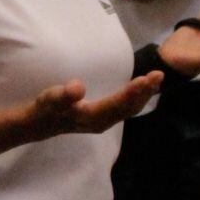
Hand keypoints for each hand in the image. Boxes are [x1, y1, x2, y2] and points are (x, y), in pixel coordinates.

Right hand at [21, 72, 164, 138]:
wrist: (40, 124)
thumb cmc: (46, 110)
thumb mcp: (49, 101)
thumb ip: (63, 95)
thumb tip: (78, 87)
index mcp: (92, 118)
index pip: (117, 104)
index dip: (132, 92)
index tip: (146, 78)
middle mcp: (102, 122)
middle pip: (128, 108)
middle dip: (144, 92)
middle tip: (159, 75)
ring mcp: (104, 120)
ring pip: (129, 109)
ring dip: (143, 94)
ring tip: (156, 79)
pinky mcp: (103, 117)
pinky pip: (125, 108)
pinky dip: (136, 97)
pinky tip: (142, 88)